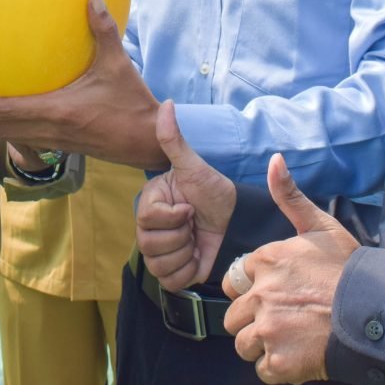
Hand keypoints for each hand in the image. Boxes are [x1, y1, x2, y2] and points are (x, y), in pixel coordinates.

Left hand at [0, 0, 162, 168]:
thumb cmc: (132, 103)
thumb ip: (104, 30)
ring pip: (8, 138)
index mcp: (57, 111)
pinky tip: (7, 112)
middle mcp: (49, 130)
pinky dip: (7, 128)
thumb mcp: (118, 64)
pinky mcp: (61, 146)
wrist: (147, 141)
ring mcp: (54, 142)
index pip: (6, 112)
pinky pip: (23, 139)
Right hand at [136, 99, 235, 291]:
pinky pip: (169, 280)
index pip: (148, 220)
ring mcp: (160, 252)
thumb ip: (174, 139)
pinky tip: (197, 255)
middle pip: (149, 244)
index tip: (190, 207)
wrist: (236, 219)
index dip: (174, 216)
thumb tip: (166, 103)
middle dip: (180, 235)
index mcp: (150, 204)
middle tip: (194, 223)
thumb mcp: (194, 166)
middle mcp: (149, 229)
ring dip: (184, 252)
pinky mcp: (173, 272)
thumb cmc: (214, 191)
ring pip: (158, 264)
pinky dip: (187, 271)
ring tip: (196, 238)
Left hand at [224, 153, 359, 384]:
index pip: (236, 281)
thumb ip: (290, 196)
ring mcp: (269, 329)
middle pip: (235, 316)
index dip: (255, 290)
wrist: (379, 313)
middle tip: (287, 319)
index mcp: (266, 260)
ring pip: (244, 343)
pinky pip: (263, 369)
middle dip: (255, 320)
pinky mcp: (280, 361)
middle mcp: (261, 293)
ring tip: (293, 337)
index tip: (282, 293)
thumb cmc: (350, 270)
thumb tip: (273, 159)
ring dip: (264, 345)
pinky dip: (279, 367)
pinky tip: (300, 354)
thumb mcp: (321, 226)